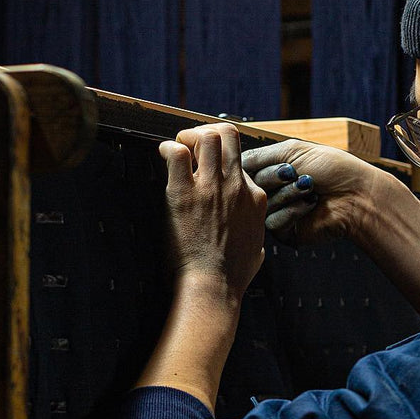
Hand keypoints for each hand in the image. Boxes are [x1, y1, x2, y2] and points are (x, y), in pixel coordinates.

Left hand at [159, 123, 266, 300]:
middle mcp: (236, 186)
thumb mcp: (256, 254)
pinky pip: (176, 153)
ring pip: (207, 136)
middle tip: (192, 146)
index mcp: (255, 198)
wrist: (213, 285)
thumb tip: (255, 249)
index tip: (207, 168)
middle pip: (228, 135)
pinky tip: (163, 155)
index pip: (240, 161)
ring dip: (189, 136)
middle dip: (207, 133)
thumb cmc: (232, 277)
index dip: (221, 161)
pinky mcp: (185, 193)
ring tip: (179, 147)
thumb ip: (255, 242)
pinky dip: (167, 148)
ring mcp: (212, 187)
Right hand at [240, 139, 381, 244]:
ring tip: (309, 188)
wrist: (356, 195)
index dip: (255, 167)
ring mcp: (279, 213)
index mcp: (275, 172)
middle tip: (295, 173)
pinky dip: (292, 211)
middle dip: (276, 177)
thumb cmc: (333, 169)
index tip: (272, 162)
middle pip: (251, 187)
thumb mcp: (293, 149)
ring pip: (262, 206)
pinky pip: (272, 223)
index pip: (246, 170)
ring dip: (288, 194)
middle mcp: (275, 192)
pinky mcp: (286, 233)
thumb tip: (232, 159)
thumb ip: (260, 154)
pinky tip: (310, 205)